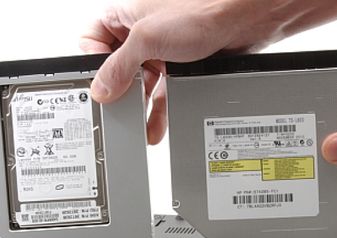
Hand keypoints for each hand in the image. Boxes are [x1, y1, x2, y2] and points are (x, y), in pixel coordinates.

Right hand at [80, 0, 336, 143]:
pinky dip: (159, 108)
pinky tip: (156, 125)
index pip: (92, 39)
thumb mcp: (147, 39)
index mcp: (126, 17)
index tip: (98, 83)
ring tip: (136, 126)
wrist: (244, 21)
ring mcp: (163, 51)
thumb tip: (100, 88)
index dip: (92, 61)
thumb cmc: (201, 12)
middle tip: (117, 109)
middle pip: (118, 66)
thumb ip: (119, 65)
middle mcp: (143, 33)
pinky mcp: (182, 66)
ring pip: (142, 82)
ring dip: (139, 105)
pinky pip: (163, 91)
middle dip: (118, 90)